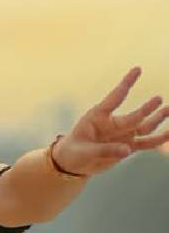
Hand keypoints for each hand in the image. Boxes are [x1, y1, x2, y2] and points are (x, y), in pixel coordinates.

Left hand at [54, 68, 168, 176]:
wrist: (73, 164)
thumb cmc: (73, 152)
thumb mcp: (83, 152)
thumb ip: (104, 150)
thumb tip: (128, 150)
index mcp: (97, 117)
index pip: (115, 98)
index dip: (126, 84)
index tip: (137, 69)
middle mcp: (113, 124)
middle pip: (133, 116)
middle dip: (146, 109)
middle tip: (158, 98)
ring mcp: (122, 134)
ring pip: (144, 126)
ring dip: (157, 119)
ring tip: (168, 110)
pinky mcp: (128, 146)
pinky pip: (147, 142)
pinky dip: (159, 139)